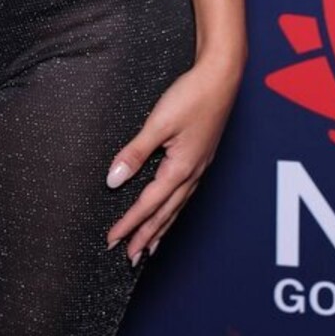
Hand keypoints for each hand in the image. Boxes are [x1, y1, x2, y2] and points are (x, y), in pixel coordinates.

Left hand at [104, 50, 243, 263]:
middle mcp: (192, 173)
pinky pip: (183, 194)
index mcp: (181, 168)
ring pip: (176, 207)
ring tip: (150, 247)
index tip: (113, 239)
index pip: (148, 204)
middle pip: (165, 214)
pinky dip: (172, 210)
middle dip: (146, 236)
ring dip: (160, 228)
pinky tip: (169, 210)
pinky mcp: (201, 158)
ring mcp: (199, 167)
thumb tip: (114, 180)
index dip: (129, 224)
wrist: (221, 77)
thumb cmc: (193, 96)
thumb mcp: (157, 123)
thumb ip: (135, 152)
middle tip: (130, 258)